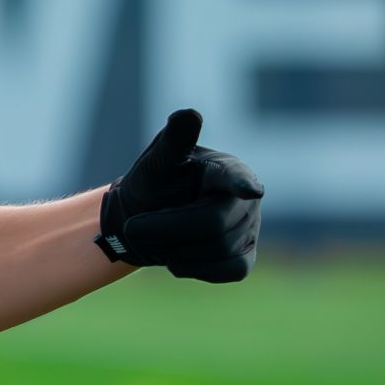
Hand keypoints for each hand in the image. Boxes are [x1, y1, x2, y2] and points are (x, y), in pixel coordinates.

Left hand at [95, 108, 263, 282]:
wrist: (145, 221)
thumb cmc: (153, 185)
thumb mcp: (156, 162)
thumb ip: (173, 141)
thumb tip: (189, 113)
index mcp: (226, 169)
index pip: (235, 178)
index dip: (241, 184)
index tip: (250, 190)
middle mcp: (246, 199)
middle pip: (213, 224)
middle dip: (167, 229)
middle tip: (133, 229)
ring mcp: (250, 229)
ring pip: (218, 251)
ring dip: (174, 249)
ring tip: (155, 238)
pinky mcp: (245, 257)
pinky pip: (228, 270)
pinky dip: (193, 267)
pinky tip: (174, 256)